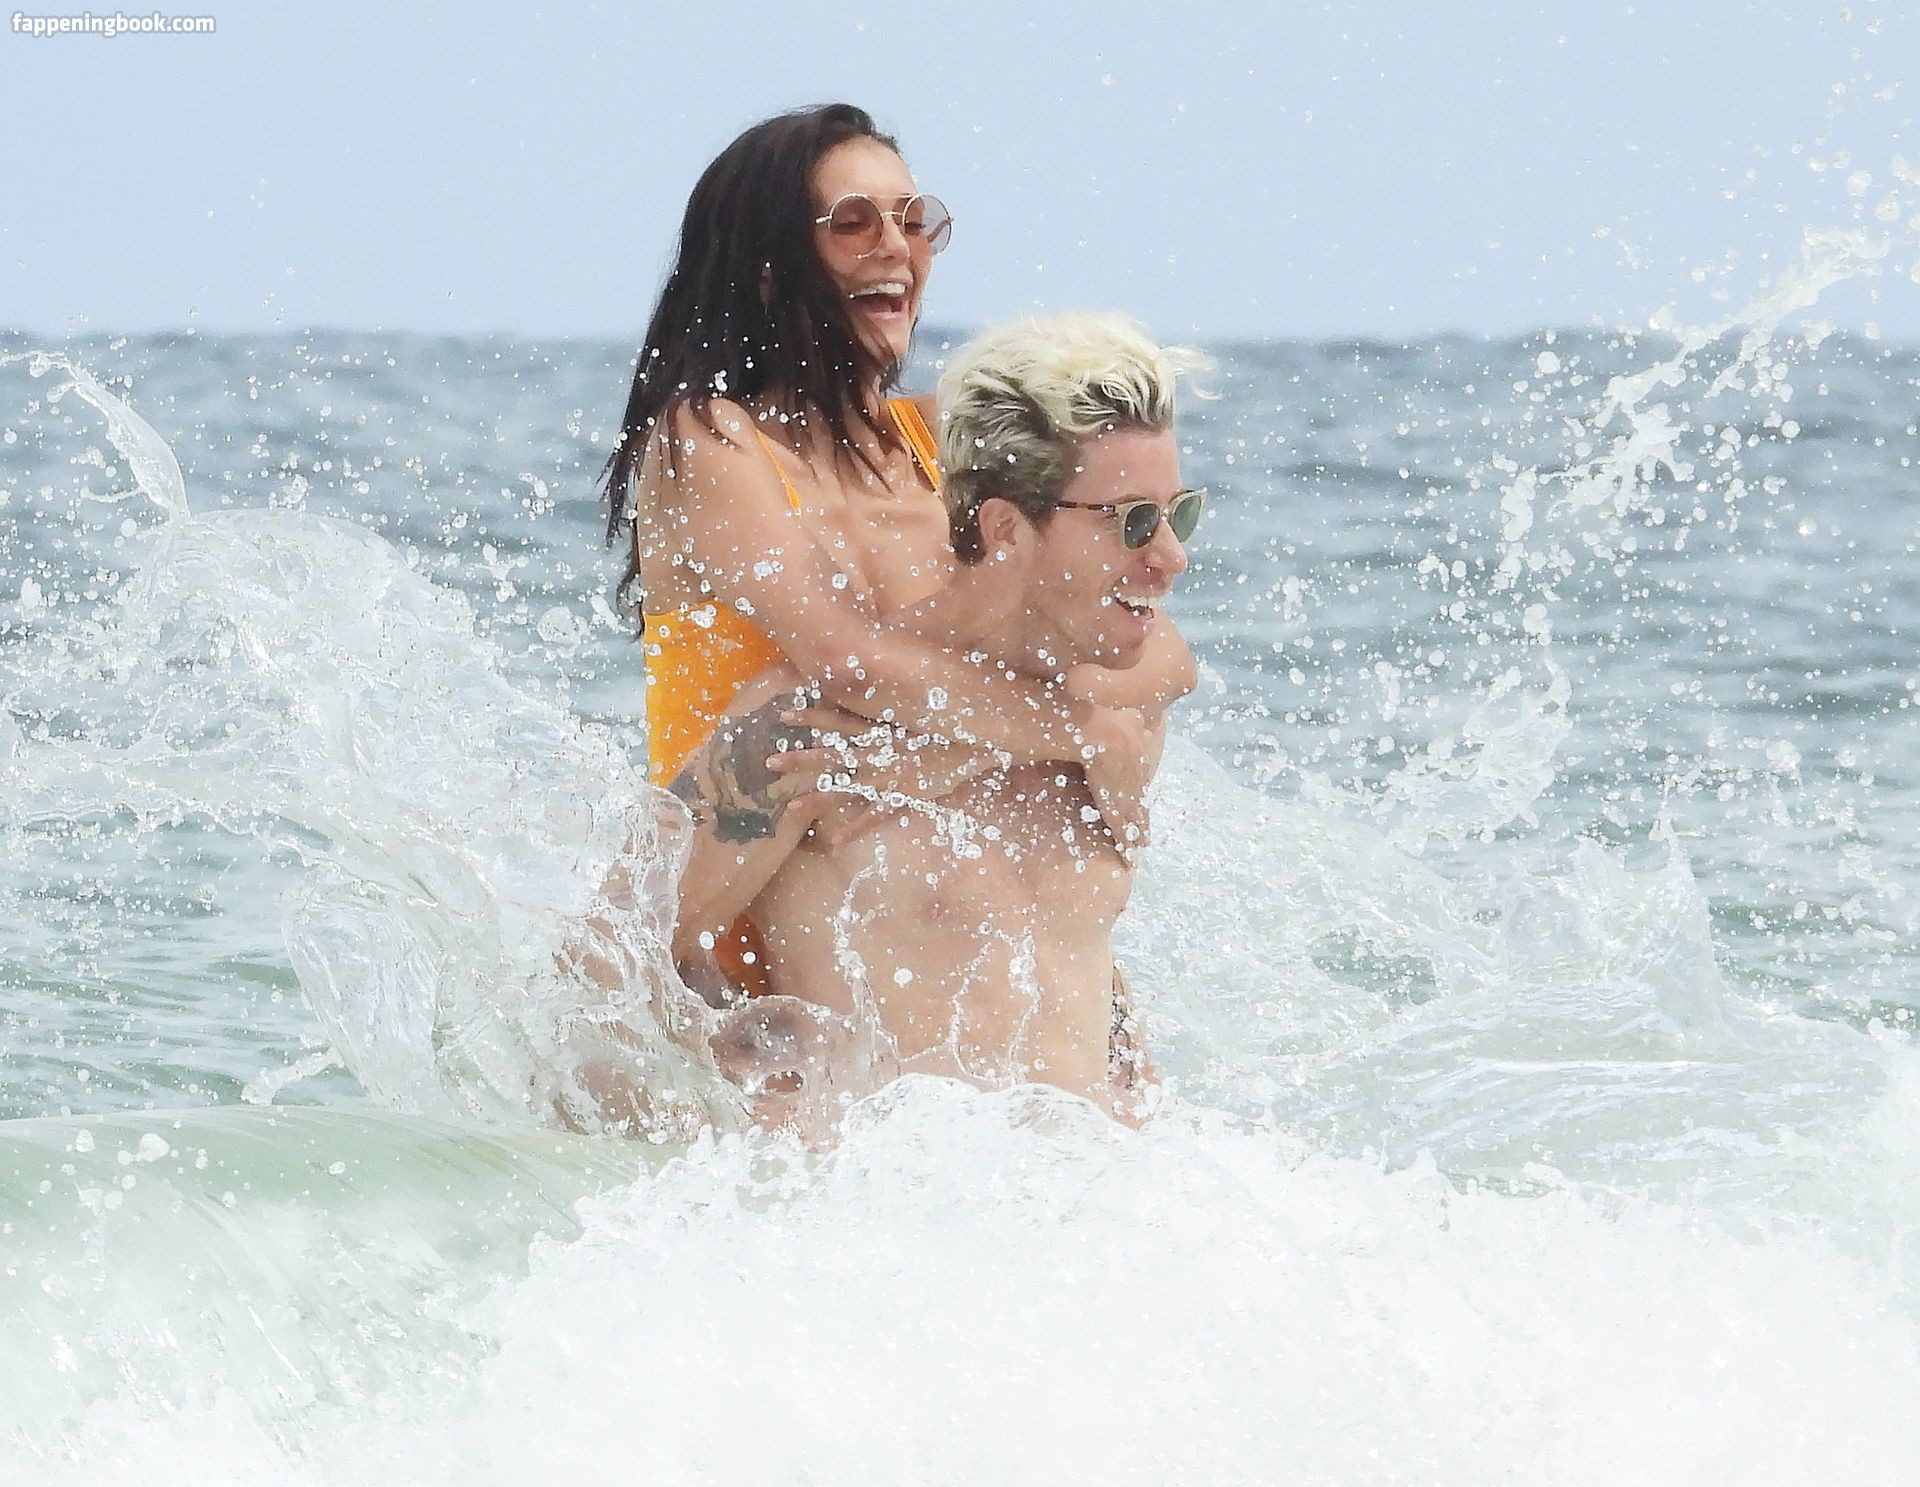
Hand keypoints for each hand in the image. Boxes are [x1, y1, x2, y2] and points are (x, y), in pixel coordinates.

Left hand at [765, 701, 995, 842]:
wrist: (979, 740)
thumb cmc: (950, 719)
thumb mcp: (919, 704)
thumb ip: (896, 697)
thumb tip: (880, 676)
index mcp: (880, 729)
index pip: (838, 719)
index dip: (810, 716)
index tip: (782, 713)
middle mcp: (878, 752)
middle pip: (830, 756)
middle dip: (799, 759)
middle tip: (768, 764)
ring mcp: (888, 776)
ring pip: (845, 788)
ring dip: (816, 798)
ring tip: (790, 808)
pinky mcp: (902, 795)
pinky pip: (874, 815)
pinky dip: (855, 828)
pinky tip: (834, 839)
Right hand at [1079, 707, 1153, 853]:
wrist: (1104, 735)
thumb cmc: (1113, 723)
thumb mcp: (1129, 718)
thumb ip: (1132, 719)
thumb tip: (1137, 715)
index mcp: (1138, 765)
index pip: (1139, 787)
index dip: (1140, 800)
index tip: (1142, 810)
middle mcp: (1136, 785)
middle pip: (1139, 809)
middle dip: (1142, 824)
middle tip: (1146, 839)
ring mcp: (1127, 800)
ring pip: (1133, 825)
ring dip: (1136, 839)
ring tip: (1140, 851)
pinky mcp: (1115, 810)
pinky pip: (1123, 834)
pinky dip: (1127, 848)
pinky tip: (1131, 860)